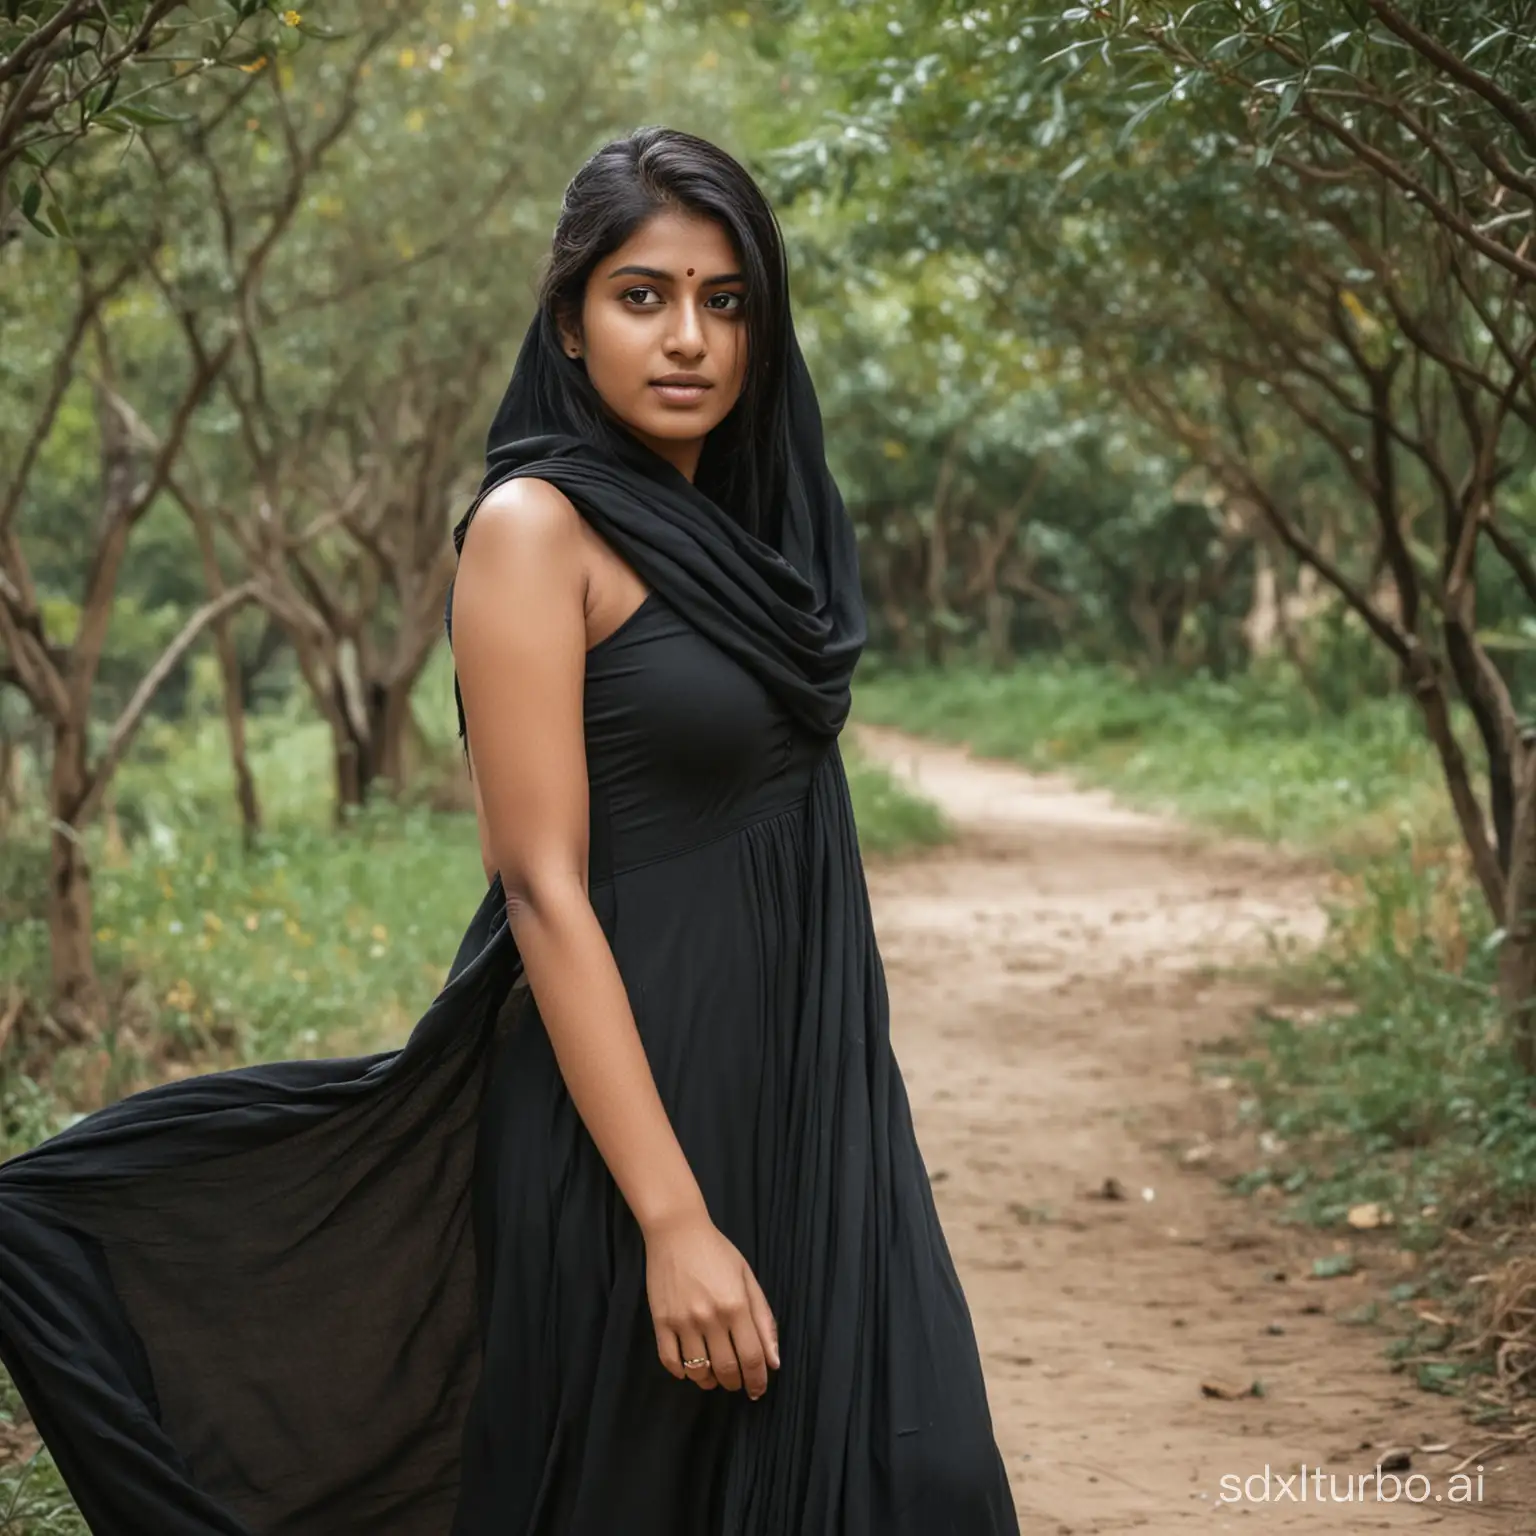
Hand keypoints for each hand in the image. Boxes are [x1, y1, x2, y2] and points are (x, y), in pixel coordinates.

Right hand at [644, 1212, 779, 1397]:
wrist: (676, 1231)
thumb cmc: (716, 1251)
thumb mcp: (747, 1278)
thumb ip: (763, 1319)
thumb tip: (774, 1360)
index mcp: (736, 1305)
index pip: (753, 1357)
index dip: (758, 1380)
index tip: (758, 1390)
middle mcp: (711, 1317)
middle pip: (727, 1368)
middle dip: (735, 1383)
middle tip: (737, 1382)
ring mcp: (683, 1320)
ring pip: (699, 1370)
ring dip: (709, 1381)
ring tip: (714, 1377)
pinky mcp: (661, 1321)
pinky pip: (670, 1361)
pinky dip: (682, 1372)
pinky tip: (690, 1369)